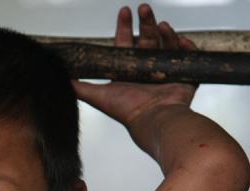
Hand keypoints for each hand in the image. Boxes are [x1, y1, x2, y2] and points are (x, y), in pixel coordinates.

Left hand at [72, 4, 196, 129]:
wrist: (152, 120)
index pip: (126, 43)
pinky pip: (189, 58)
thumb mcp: (97, 96)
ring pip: (167, 44)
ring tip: (161, 24)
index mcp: (129, 70)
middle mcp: (147, 69)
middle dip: (146, 22)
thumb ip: (79, 86)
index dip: (125, 26)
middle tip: (143, 8)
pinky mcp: (184, 78)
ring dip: (165, 32)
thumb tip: (59, 77)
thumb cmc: (126, 110)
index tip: (124, 10)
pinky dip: (187, 47)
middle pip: (147, 39)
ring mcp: (166, 72)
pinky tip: (183, 40)